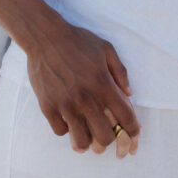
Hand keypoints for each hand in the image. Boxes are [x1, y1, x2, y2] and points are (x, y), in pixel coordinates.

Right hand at [26, 19, 140, 153]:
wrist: (45, 36)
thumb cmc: (77, 41)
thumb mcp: (106, 48)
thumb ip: (120, 72)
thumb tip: (129, 93)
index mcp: (102, 84)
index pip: (125, 118)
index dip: (133, 129)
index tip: (132, 132)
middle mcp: (85, 98)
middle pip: (104, 138)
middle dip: (110, 138)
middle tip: (107, 130)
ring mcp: (65, 104)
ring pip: (81, 142)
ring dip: (88, 139)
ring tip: (87, 130)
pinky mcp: (48, 106)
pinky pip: (61, 132)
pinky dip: (67, 129)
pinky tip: (68, 118)